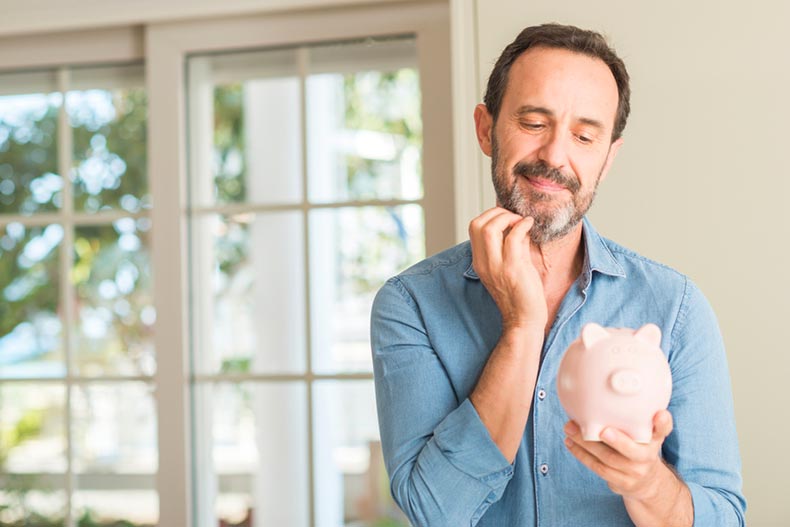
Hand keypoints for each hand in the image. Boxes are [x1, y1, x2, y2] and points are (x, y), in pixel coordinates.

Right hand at [468, 207, 547, 330]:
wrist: (523, 320)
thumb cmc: (520, 295)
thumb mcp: (509, 266)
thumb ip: (511, 246)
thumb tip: (519, 225)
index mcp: (480, 262)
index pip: (474, 227)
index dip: (490, 216)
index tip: (508, 218)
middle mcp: (484, 263)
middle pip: (477, 224)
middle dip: (497, 212)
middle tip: (514, 217)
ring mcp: (496, 266)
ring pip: (490, 228)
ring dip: (507, 217)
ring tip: (520, 221)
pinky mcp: (513, 269)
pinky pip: (514, 237)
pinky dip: (522, 225)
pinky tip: (530, 225)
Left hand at [563, 410, 675, 500]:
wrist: (647, 482)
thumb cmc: (641, 447)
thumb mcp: (648, 432)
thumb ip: (638, 414)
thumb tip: (612, 385)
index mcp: (655, 440)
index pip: (663, 430)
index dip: (662, 423)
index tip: (659, 414)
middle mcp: (647, 457)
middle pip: (633, 451)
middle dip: (618, 441)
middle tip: (602, 430)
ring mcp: (634, 472)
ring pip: (609, 459)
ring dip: (587, 444)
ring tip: (570, 428)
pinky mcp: (620, 482)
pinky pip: (598, 468)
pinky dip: (582, 454)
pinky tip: (570, 442)